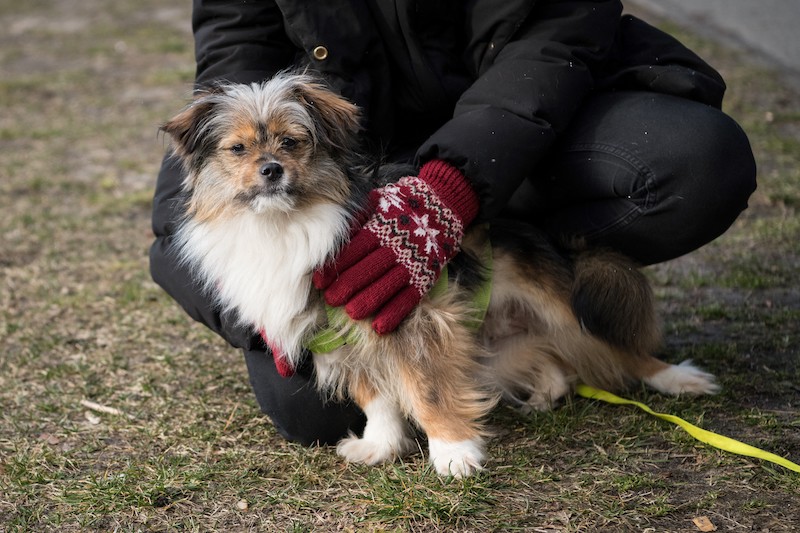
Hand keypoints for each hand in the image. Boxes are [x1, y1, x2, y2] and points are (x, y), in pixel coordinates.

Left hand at [314, 160, 478, 333]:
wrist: (444, 203)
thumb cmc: (403, 203)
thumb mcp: (378, 200)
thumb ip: (358, 216)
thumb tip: (334, 232)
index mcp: (381, 228)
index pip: (354, 250)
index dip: (336, 266)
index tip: (320, 281)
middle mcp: (396, 247)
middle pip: (368, 270)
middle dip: (347, 286)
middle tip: (331, 299)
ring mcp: (413, 263)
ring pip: (387, 286)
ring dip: (368, 301)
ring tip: (351, 313)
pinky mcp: (426, 276)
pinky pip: (409, 298)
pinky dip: (395, 313)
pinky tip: (380, 327)